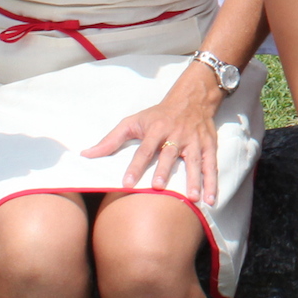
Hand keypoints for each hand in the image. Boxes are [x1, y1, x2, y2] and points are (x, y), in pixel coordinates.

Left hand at [82, 62, 223, 203]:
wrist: (192, 98)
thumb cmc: (157, 114)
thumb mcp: (133, 121)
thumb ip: (111, 140)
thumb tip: (86, 154)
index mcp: (156, 129)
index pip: (144, 149)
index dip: (135, 166)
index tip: (127, 183)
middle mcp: (176, 135)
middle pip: (169, 154)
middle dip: (164, 171)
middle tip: (158, 187)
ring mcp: (194, 141)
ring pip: (193, 161)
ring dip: (193, 179)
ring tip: (192, 198)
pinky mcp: (208, 145)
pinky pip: (210, 165)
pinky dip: (212, 181)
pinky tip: (211, 198)